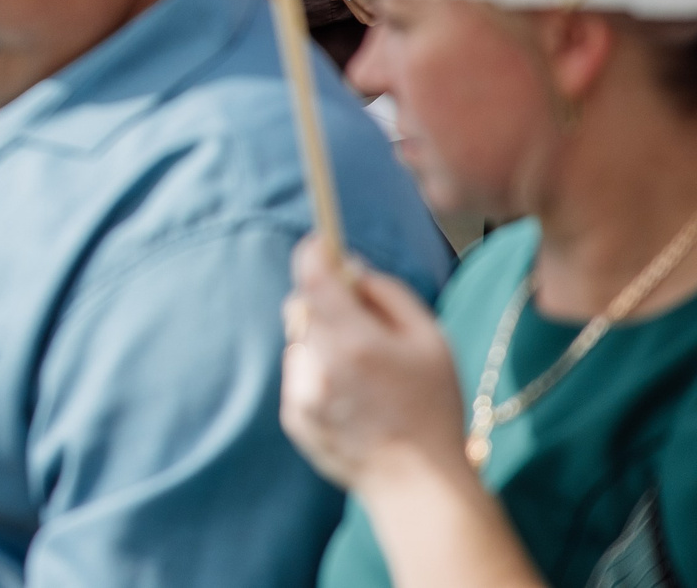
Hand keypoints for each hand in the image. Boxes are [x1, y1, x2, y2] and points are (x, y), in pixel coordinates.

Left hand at [279, 236, 466, 491]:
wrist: (417, 482)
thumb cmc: (434, 407)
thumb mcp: (431, 341)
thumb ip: (389, 294)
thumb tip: (351, 269)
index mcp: (353, 340)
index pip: (312, 275)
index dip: (314, 252)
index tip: (321, 243)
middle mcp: (319, 363)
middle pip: (301, 306)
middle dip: (323, 302)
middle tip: (358, 322)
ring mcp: (301, 391)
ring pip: (300, 342)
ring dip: (322, 343)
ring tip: (363, 375)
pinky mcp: (292, 415)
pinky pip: (299, 375)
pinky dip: (318, 375)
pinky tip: (352, 401)